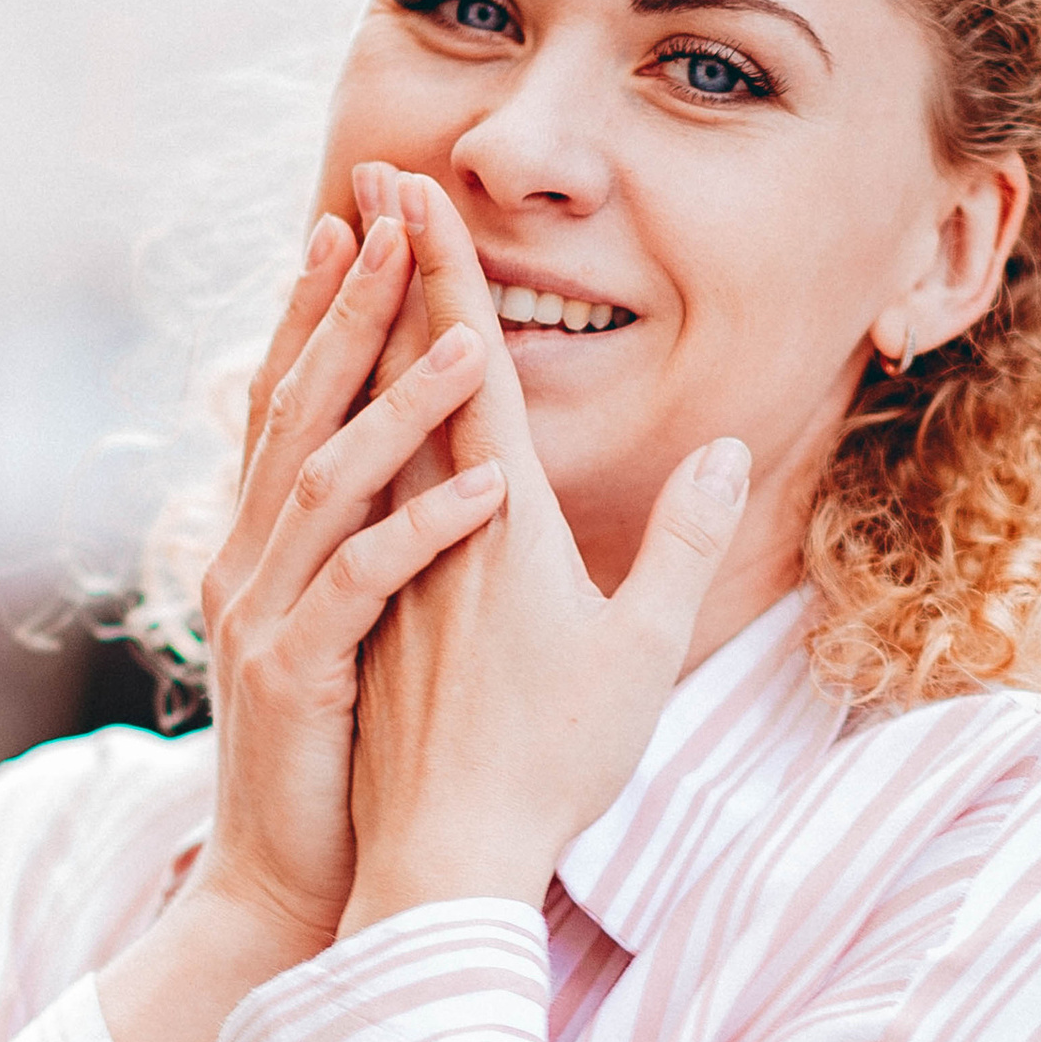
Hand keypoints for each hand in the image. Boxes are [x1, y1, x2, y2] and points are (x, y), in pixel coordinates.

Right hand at [96, 208, 507, 1041]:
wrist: (295, 895)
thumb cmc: (348, 774)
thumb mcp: (368, 643)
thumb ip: (391, 546)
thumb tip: (441, 470)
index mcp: (274, 546)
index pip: (299, 398)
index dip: (324, 307)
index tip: (361, 218)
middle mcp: (254, 562)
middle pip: (298, 407)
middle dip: (346, 307)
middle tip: (389, 212)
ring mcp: (265, 617)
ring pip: (328, 480)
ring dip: (399, 401)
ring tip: (467, 332)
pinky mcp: (295, 678)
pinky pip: (363, 584)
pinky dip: (426, 531)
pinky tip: (489, 488)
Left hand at [341, 169, 750, 931]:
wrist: (439, 862)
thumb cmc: (550, 767)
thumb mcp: (642, 654)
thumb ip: (682, 546)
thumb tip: (723, 449)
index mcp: (502, 527)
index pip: (469, 373)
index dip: (444, 277)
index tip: (415, 193)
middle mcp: (431, 531)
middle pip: (402, 378)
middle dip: (389, 272)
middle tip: (368, 179)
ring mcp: (385, 569)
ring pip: (361, 429)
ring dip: (350, 337)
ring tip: (336, 266)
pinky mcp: (357, 612)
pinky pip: (341, 498)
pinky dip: (331, 431)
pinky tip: (317, 409)